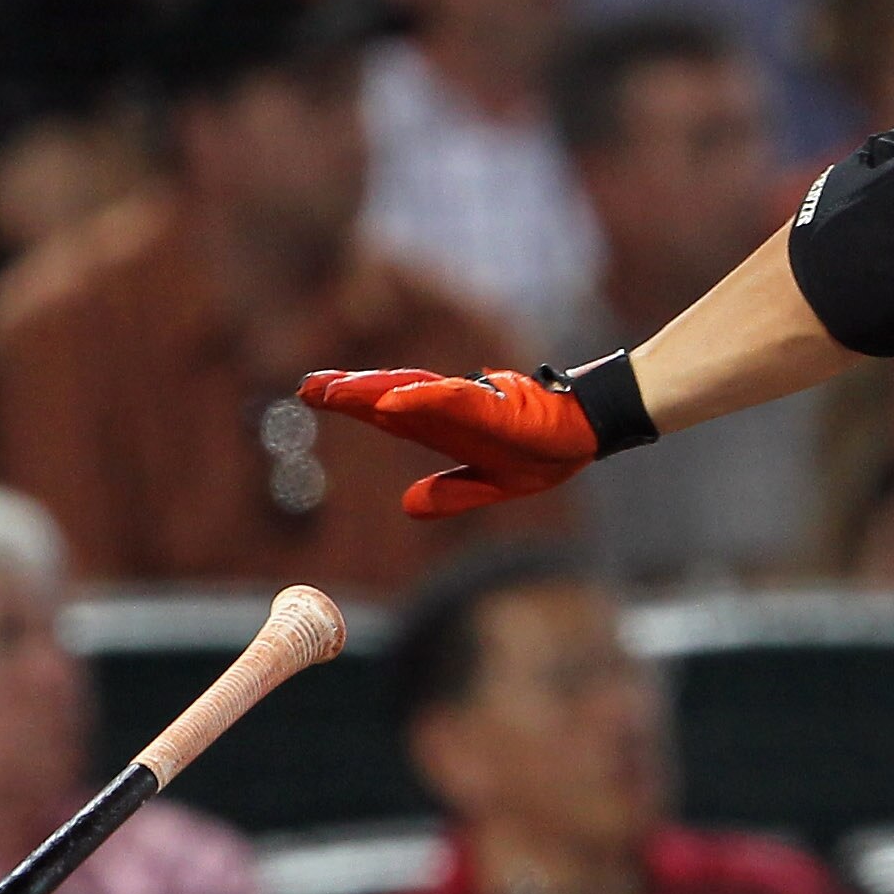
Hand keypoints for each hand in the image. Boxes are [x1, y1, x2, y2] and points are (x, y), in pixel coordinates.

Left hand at [300, 366, 600, 516]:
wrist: (587, 432)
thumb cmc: (543, 450)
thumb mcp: (490, 484)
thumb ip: (449, 494)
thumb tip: (406, 506)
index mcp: (445, 427)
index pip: (387, 413)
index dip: (351, 404)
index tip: (313, 396)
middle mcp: (448, 409)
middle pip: (388, 397)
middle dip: (346, 392)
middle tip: (306, 387)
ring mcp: (468, 404)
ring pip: (409, 392)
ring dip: (370, 390)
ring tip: (333, 390)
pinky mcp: (491, 404)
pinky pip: (448, 399)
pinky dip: (417, 399)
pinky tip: (387, 401)